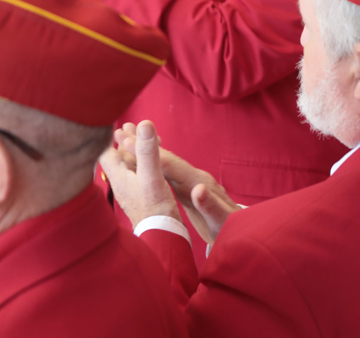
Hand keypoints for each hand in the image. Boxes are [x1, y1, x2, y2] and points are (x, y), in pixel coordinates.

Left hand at [99, 120, 181, 226]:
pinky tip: (154, 162)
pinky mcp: (143, 196)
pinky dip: (145, 162)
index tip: (118, 123)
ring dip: (136, 151)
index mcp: (118, 176)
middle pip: (118, 156)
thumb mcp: (152, 177)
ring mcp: (131, 190)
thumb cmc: (154, 209)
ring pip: (130, 165)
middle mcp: (121, 182)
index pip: (105, 151)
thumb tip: (145, 124)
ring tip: (145, 138)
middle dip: (125, 141)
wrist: (162, 235)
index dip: (109, 136)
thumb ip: (147, 152)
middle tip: (131, 125)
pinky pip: (140, 173)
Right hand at [113, 122, 240, 243]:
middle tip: (119, 132)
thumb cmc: (228, 225)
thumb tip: (198, 190)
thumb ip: (209, 204)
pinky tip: (139, 163)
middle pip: (165, 159)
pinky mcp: (188, 187)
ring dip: (145, 152)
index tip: (128, 142)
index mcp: (198, 181)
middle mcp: (194, 177)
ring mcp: (191, 180)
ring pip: (164, 164)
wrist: (240, 227)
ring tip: (123, 141)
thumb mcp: (219, 218)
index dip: (149, 154)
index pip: (170, 165)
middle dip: (143, 146)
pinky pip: (166, 173)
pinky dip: (152, 165)